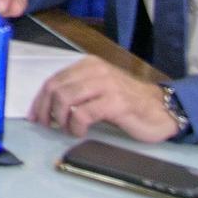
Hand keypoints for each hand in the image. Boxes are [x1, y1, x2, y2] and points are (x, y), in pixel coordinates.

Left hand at [30, 57, 179, 141]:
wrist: (162, 110)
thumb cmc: (128, 103)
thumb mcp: (98, 91)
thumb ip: (77, 92)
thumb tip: (47, 107)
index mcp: (88, 65)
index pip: (54, 79)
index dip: (40, 99)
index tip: (34, 115)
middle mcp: (96, 70)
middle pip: (56, 88)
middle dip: (46, 109)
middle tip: (46, 126)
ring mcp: (107, 84)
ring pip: (66, 98)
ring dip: (60, 118)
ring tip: (67, 129)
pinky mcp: (116, 102)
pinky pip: (83, 113)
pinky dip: (75, 125)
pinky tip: (80, 132)